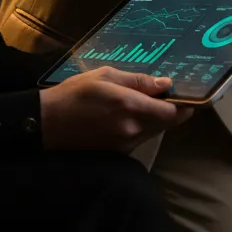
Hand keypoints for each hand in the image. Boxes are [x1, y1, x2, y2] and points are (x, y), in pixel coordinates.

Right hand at [39, 66, 192, 152]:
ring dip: (156, 118)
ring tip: (146, 100)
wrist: (46, 125)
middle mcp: (132, 130)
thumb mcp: (105, 76)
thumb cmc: (74, 94)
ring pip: (154, 131)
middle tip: (167, 92)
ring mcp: (125, 145)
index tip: (186, 93)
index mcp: (131, 108)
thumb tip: (166, 84)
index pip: (172, 113)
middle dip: (171, 109)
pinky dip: (141, 126)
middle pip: (166, 124)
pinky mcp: (118, 154)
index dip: (183, 104)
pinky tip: (128, 114)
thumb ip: (137, 81)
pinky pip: (139, 138)